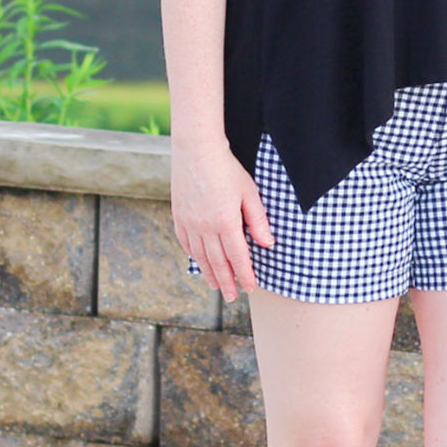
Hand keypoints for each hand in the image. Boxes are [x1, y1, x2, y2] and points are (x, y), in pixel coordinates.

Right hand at [171, 140, 273, 300]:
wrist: (196, 150)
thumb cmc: (227, 169)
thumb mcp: (250, 193)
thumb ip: (258, 221)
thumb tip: (268, 245)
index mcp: (226, 222)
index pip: (238, 257)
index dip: (245, 275)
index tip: (250, 288)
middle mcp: (205, 227)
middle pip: (218, 262)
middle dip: (227, 282)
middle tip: (233, 296)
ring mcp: (189, 223)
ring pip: (201, 256)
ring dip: (210, 274)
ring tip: (217, 286)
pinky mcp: (179, 216)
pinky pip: (186, 243)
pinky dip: (195, 256)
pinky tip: (201, 263)